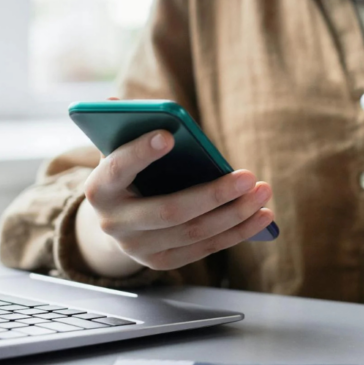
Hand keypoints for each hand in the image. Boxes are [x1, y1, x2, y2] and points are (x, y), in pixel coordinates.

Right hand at [76, 130, 273, 275]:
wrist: (117, 220)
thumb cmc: (127, 173)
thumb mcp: (120, 149)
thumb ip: (124, 127)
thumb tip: (120, 102)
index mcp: (100, 188)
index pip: (118, 168)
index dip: (141, 152)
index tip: (169, 134)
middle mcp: (115, 223)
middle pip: (169, 211)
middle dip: (213, 194)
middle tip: (248, 176)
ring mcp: (138, 248)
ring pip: (194, 232)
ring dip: (235, 213)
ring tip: (263, 191)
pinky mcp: (162, 261)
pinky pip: (206, 248)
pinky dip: (238, 232)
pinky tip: (262, 215)